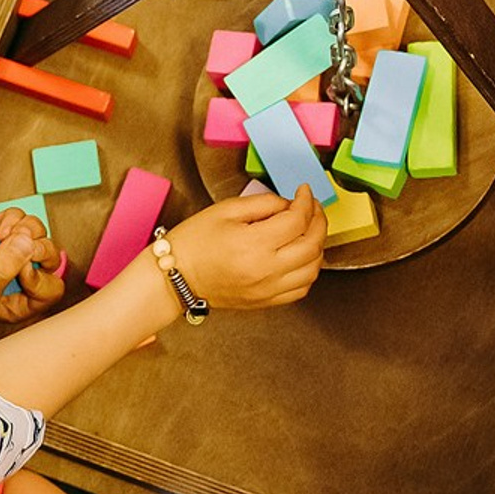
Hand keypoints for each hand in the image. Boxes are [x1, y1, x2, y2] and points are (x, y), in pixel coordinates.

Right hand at [0, 217, 63, 328]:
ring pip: (36, 233)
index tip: (20, 274)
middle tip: (14, 249)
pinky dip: (13, 218)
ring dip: (26, 230)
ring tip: (4, 237)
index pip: (51, 288)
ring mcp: (5, 253)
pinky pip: (17, 218)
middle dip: (38, 249)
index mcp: (17, 302)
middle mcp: (15, 278)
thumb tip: (27, 241)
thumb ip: (4, 270)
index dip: (42, 278)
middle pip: (49, 256)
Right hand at [167, 190, 324, 310]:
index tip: (304, 192)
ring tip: (309, 230)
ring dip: (318, 246)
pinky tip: (301, 256)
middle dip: (319, 220)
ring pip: (313, 269)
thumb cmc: (194, 242)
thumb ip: (263, 203)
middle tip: (312, 207)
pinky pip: (302, 289)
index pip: (297, 220)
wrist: (176, 277)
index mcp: (254, 244)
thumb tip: (288, 204)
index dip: (306, 201)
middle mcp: (266, 270)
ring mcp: (268, 289)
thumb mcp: (226, 210)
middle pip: (312, 245)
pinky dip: (309, 270)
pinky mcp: (266, 301)